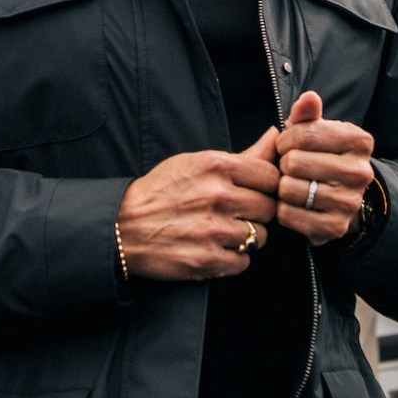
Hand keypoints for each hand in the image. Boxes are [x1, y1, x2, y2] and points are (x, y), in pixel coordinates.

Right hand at [116, 126, 279, 280]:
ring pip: (259, 237)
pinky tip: (213, 248)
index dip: (265, 186)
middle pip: (268, 208)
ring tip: (220, 232)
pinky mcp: (207, 260)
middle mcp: (216, 196)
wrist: (122, 227)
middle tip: (234, 214)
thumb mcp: (196, 162)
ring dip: (244, 237)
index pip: (270, 176)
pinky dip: (232, 258)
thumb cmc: (159, 192)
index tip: (253, 191)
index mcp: (215, 166)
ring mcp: (213, 230)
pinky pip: (243, 261)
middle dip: (255, 212)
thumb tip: (275, 136)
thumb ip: (243, 155)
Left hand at [274, 92, 374, 246]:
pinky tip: (296, 205)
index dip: (285, 140)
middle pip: (293, 162)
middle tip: (290, 168)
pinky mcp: (334, 227)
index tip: (289, 146)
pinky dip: (283, 210)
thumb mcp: (315, 132)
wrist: (338, 200)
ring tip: (294, 185)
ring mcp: (350, 202)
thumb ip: (308, 114)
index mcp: (359, 141)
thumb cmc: (320, 157)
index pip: (303, 133)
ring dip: (282, 188)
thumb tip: (309, 97)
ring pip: (289, 189)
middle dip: (283, 164)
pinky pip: (288, 214)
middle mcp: (361, 172)